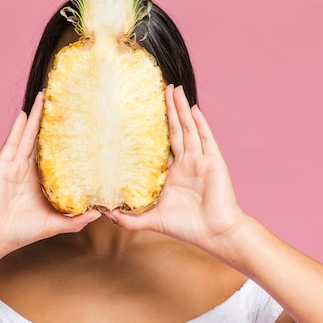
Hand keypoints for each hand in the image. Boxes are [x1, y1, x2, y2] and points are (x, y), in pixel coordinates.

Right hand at [0, 92, 99, 256]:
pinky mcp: (3, 165)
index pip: (58, 155)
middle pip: (42, 139)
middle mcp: (29, 169)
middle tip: (63, 100)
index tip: (81, 125)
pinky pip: (12, 142)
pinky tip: (26, 113)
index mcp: (42, 180)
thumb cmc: (22, 231)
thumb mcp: (56, 224)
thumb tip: (100, 213)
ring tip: (44, 96)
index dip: (67, 140)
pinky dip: (18, 127)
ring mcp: (15, 165)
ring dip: (36, 116)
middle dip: (51, 121)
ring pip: (28, 135)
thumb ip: (76, 220)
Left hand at [109, 85, 246, 254]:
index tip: (142, 112)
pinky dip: (199, 122)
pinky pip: (205, 138)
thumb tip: (107, 214)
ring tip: (175, 89)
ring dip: (181, 108)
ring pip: (188, 128)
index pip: (161, 146)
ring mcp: (200, 161)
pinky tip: (192, 107)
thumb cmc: (188, 228)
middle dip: (168, 110)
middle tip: (162, 88)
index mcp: (173, 175)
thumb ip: (131, 219)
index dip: (153, 129)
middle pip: (175, 130)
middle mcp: (186, 164)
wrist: (216, 234)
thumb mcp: (153, 221)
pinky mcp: (213, 162)